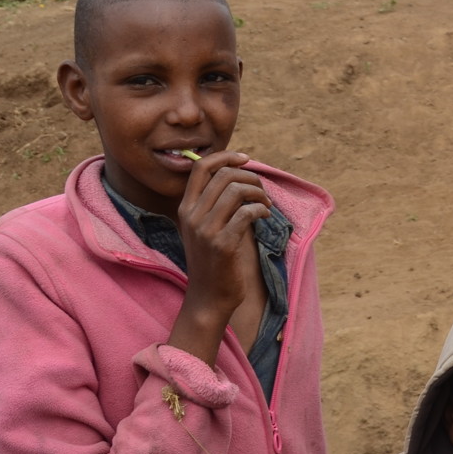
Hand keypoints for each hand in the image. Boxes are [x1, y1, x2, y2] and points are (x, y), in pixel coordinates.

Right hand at [166, 151, 271, 364]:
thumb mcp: (207, 227)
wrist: (208, 297)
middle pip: (224, 175)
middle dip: (250, 177)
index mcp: (186, 208)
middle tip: (262, 192)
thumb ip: (216, 202)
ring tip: (266, 206)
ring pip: (236, 190)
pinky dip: (261, 209)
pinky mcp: (222, 244)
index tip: (246, 158)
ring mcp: (205, 230)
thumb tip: (240, 174)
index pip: (201, 167)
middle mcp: (192, 216)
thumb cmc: (214, 259)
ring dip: (259, 193)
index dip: (226, 156)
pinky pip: (246, 212)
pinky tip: (264, 217)